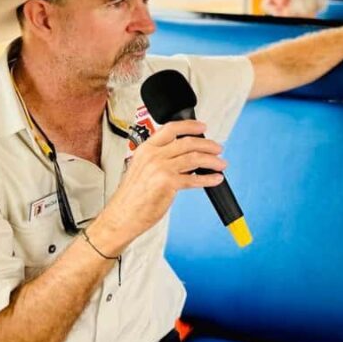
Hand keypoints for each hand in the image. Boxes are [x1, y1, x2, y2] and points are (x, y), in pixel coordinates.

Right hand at [90, 120, 226, 252]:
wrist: (121, 216)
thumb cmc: (131, 196)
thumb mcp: (141, 168)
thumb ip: (160, 158)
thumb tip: (185, 155)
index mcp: (146, 148)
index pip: (171, 128)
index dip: (190, 126)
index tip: (202, 127)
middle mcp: (153, 155)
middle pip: (188, 142)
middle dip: (208, 144)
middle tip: (218, 148)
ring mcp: (160, 168)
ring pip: (194, 158)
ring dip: (212, 160)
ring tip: (221, 163)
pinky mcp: (167, 183)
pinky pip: (194, 179)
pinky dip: (208, 178)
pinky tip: (215, 179)